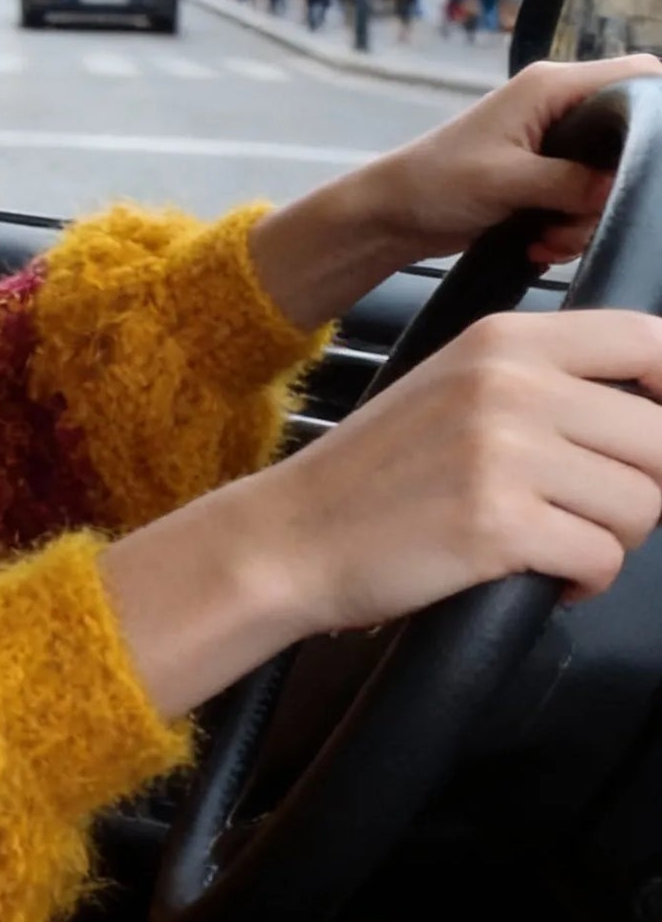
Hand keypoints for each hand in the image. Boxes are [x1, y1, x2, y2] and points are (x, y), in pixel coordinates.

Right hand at [249, 309, 661, 632]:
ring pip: (642, 505)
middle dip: (641, 490)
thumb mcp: (456, 387)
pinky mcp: (498, 524)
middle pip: (660, 440)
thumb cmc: (380, 472)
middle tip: (586, 510)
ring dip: (609, 539)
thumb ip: (545, 381)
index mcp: (502, 340)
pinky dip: (581, 581)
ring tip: (550, 539)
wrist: (296, 533)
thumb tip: (653, 409)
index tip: (655, 433)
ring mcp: (503, 453)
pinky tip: (537, 573)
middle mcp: (508, 385)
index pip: (647, 340)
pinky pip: (602, 559)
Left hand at [356, 54, 661, 264]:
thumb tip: (621, 185)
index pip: (638, 75)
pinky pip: (586, 204)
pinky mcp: (547, 177)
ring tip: (545, 238)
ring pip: (610, 182)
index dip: (658, 109)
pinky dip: (569, 230)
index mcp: (551, 87)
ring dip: (585, 221)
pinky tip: (537, 244)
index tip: (651, 162)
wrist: (392, 215)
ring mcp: (554, 145)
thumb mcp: (508, 180)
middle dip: (612, 191)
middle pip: (631, 141)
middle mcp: (559, 108)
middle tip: (575, 217)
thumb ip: (573, 181)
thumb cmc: (435, 182)